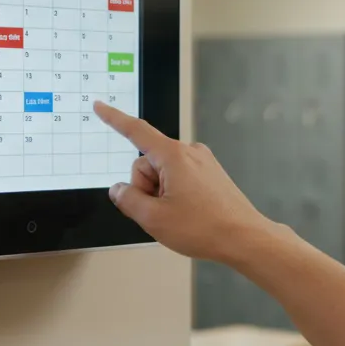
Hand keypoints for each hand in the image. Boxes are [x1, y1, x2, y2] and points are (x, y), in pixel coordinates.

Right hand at [93, 101, 279, 261]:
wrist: (244, 238)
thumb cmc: (205, 228)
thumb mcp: (153, 219)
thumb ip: (128, 200)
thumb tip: (119, 189)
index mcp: (173, 156)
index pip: (136, 131)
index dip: (114, 119)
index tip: (100, 107)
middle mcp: (189, 152)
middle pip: (147, 163)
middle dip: (146, 188)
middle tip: (161, 213)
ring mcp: (202, 162)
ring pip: (163, 173)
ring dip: (161, 194)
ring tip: (180, 215)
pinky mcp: (210, 173)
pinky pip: (179, 178)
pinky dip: (175, 195)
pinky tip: (189, 213)